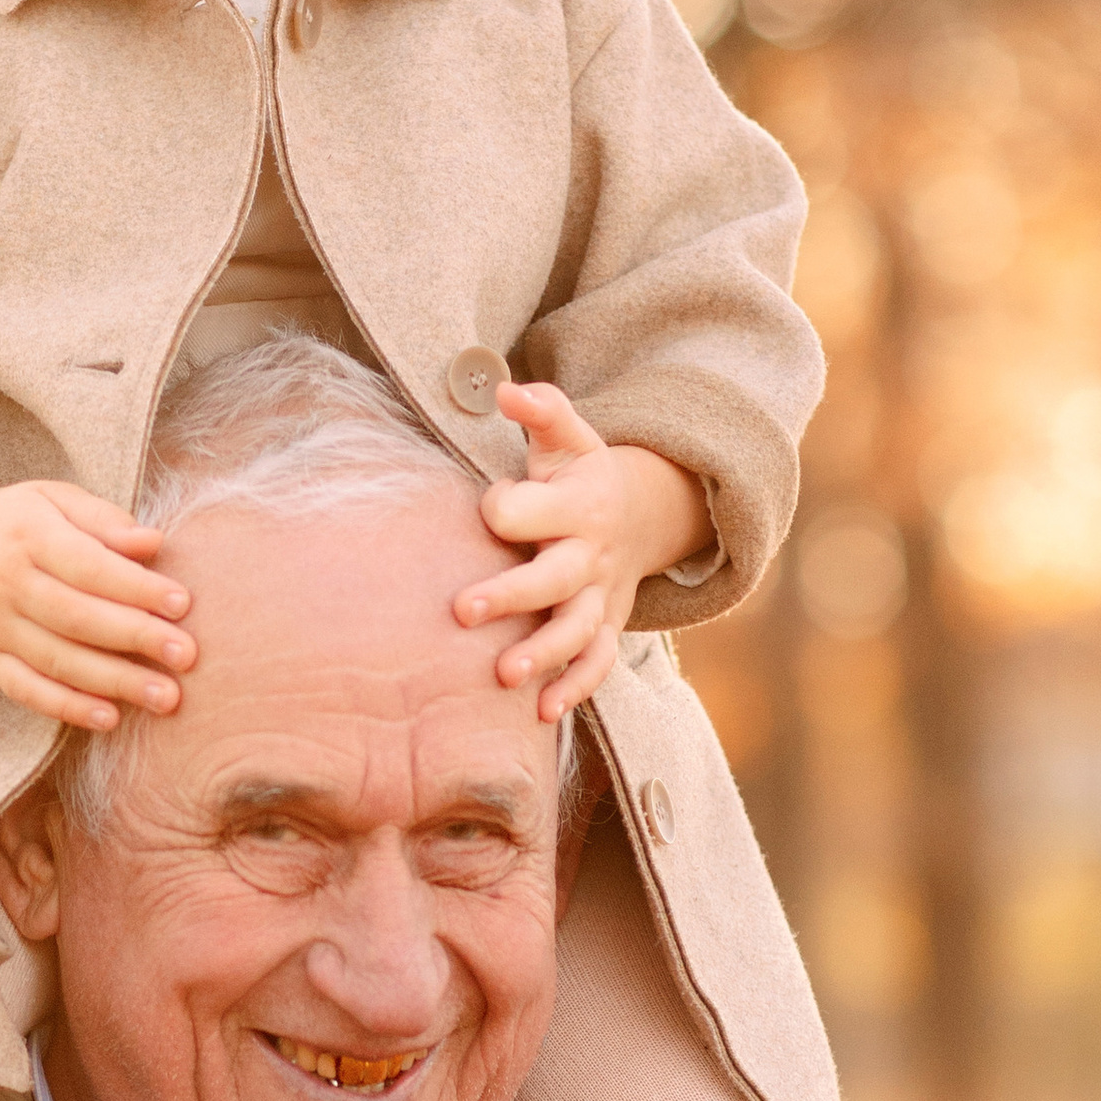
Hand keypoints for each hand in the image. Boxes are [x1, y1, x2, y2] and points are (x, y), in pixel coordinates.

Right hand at [0, 478, 195, 731]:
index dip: (136, 587)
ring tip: (166, 697)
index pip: (89, 566)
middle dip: (135, 638)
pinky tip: (111, 718)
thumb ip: (105, 521)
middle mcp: (7, 583)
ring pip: (57, 660)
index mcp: (29, 537)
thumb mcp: (56, 500)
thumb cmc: (19, 523)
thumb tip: (154, 543)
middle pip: (76, 617)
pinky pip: (27, 690)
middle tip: (187, 655)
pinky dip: (68, 707)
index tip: (182, 603)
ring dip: (114, 682)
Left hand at [454, 384, 709, 721]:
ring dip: (543, 653)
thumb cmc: (578, 472)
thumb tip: (503, 388)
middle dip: (510, 595)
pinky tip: (543, 711)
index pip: (530, 510)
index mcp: (576, 503)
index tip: (486, 506)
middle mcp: (590, 554)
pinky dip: (576, 687)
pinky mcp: (606, 626)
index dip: (504, 507)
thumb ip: (540, 409)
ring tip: (503, 676)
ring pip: (576, 630)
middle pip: (552, 579)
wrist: (640, 511)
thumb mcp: (566, 436)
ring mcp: (601, 596)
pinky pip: (598, 663)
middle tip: (460, 611)